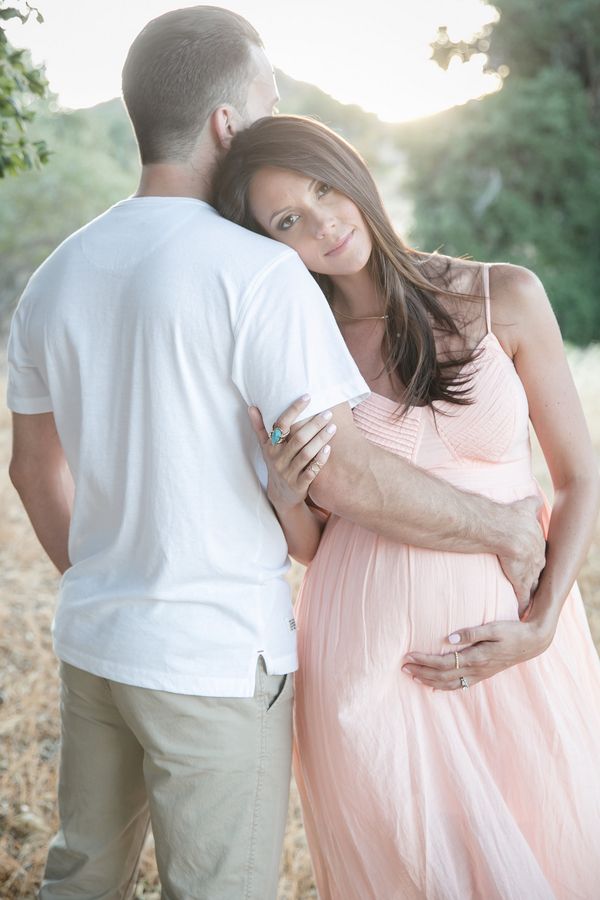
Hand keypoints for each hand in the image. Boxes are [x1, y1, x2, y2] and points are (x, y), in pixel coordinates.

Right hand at [248, 395, 335, 510]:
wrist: (281, 495)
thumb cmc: (275, 463)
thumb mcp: (266, 447)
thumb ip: (260, 427)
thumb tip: (251, 407)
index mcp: (271, 447)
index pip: (281, 425)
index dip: (294, 410)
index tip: (308, 397)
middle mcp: (278, 459)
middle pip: (297, 439)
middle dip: (314, 425)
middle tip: (328, 413)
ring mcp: (288, 473)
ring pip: (306, 454)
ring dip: (320, 440)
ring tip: (333, 427)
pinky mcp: (299, 485)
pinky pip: (311, 471)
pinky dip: (320, 460)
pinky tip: (329, 449)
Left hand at [402, 618, 553, 690]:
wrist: (533, 642)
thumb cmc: (512, 631)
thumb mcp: (493, 627)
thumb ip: (471, 633)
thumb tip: (448, 639)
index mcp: (476, 657)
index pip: (443, 663)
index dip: (424, 661)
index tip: (408, 656)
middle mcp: (476, 670)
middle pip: (442, 676)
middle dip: (421, 672)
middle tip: (403, 668)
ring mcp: (480, 675)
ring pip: (449, 684)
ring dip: (429, 681)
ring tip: (413, 676)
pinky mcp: (483, 675)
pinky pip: (460, 685)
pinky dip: (445, 687)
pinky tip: (435, 686)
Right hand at [497, 496, 545, 613]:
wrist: (499, 528)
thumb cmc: (506, 516)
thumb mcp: (524, 506)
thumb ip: (531, 504)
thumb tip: (536, 499)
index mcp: (537, 539)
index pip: (540, 552)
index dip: (536, 558)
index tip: (534, 562)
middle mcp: (537, 554)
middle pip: (539, 569)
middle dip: (535, 576)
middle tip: (532, 582)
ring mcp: (530, 568)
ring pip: (533, 583)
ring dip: (530, 591)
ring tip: (529, 600)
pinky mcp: (520, 579)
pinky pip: (523, 595)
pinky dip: (522, 604)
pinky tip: (521, 610)